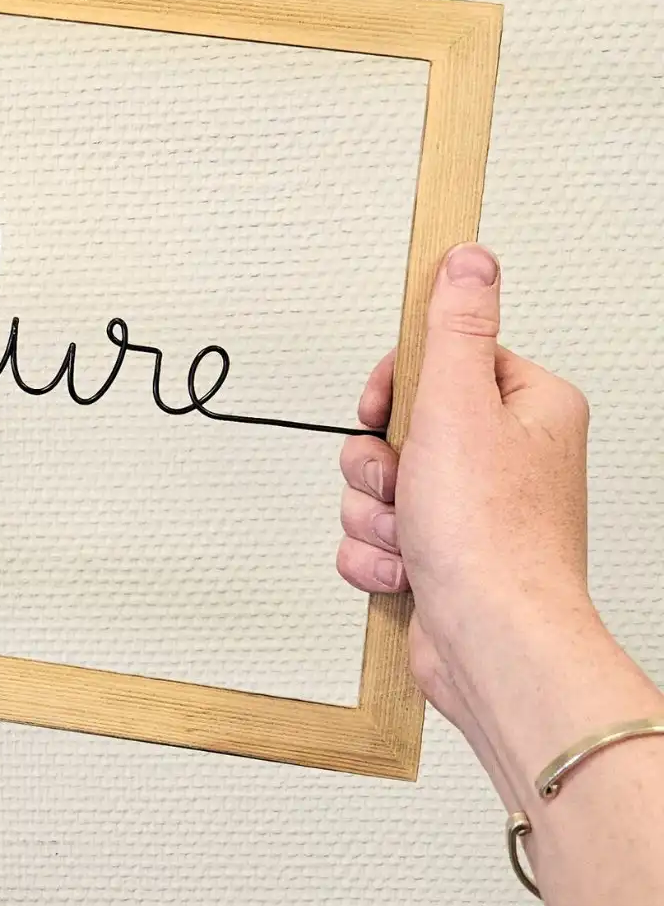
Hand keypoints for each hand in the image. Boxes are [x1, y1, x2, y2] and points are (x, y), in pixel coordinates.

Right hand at [337, 244, 610, 802]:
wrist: (491, 644)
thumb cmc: (493, 541)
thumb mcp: (461, 406)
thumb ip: (456, 328)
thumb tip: (469, 261)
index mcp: (529, 410)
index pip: (440, 364)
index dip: (398, 390)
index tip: (390, 413)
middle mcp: (508, 459)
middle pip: (399, 428)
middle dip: (380, 465)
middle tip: (407, 484)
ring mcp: (474, 512)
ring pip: (380, 486)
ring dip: (375, 515)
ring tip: (412, 538)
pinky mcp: (443, 558)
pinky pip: (375, 538)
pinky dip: (377, 556)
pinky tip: (407, 571)